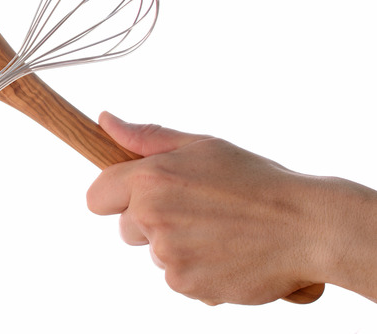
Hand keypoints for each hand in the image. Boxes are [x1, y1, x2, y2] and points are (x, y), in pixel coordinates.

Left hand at [87, 112, 330, 304]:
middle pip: (125, 228)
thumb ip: (146, 138)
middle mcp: (151, 217)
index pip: (96, 197)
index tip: (135, 197)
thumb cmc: (255, 180)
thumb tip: (104, 121)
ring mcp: (167, 254)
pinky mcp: (185, 284)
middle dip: (151, 222)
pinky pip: (177, 278)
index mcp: (150, 179)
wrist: (306, 227)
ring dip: (177, 247)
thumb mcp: (201, 146)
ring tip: (219, 232)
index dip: (113, 196)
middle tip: (197, 211)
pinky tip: (226, 254)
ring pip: (154, 253)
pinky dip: (196, 271)